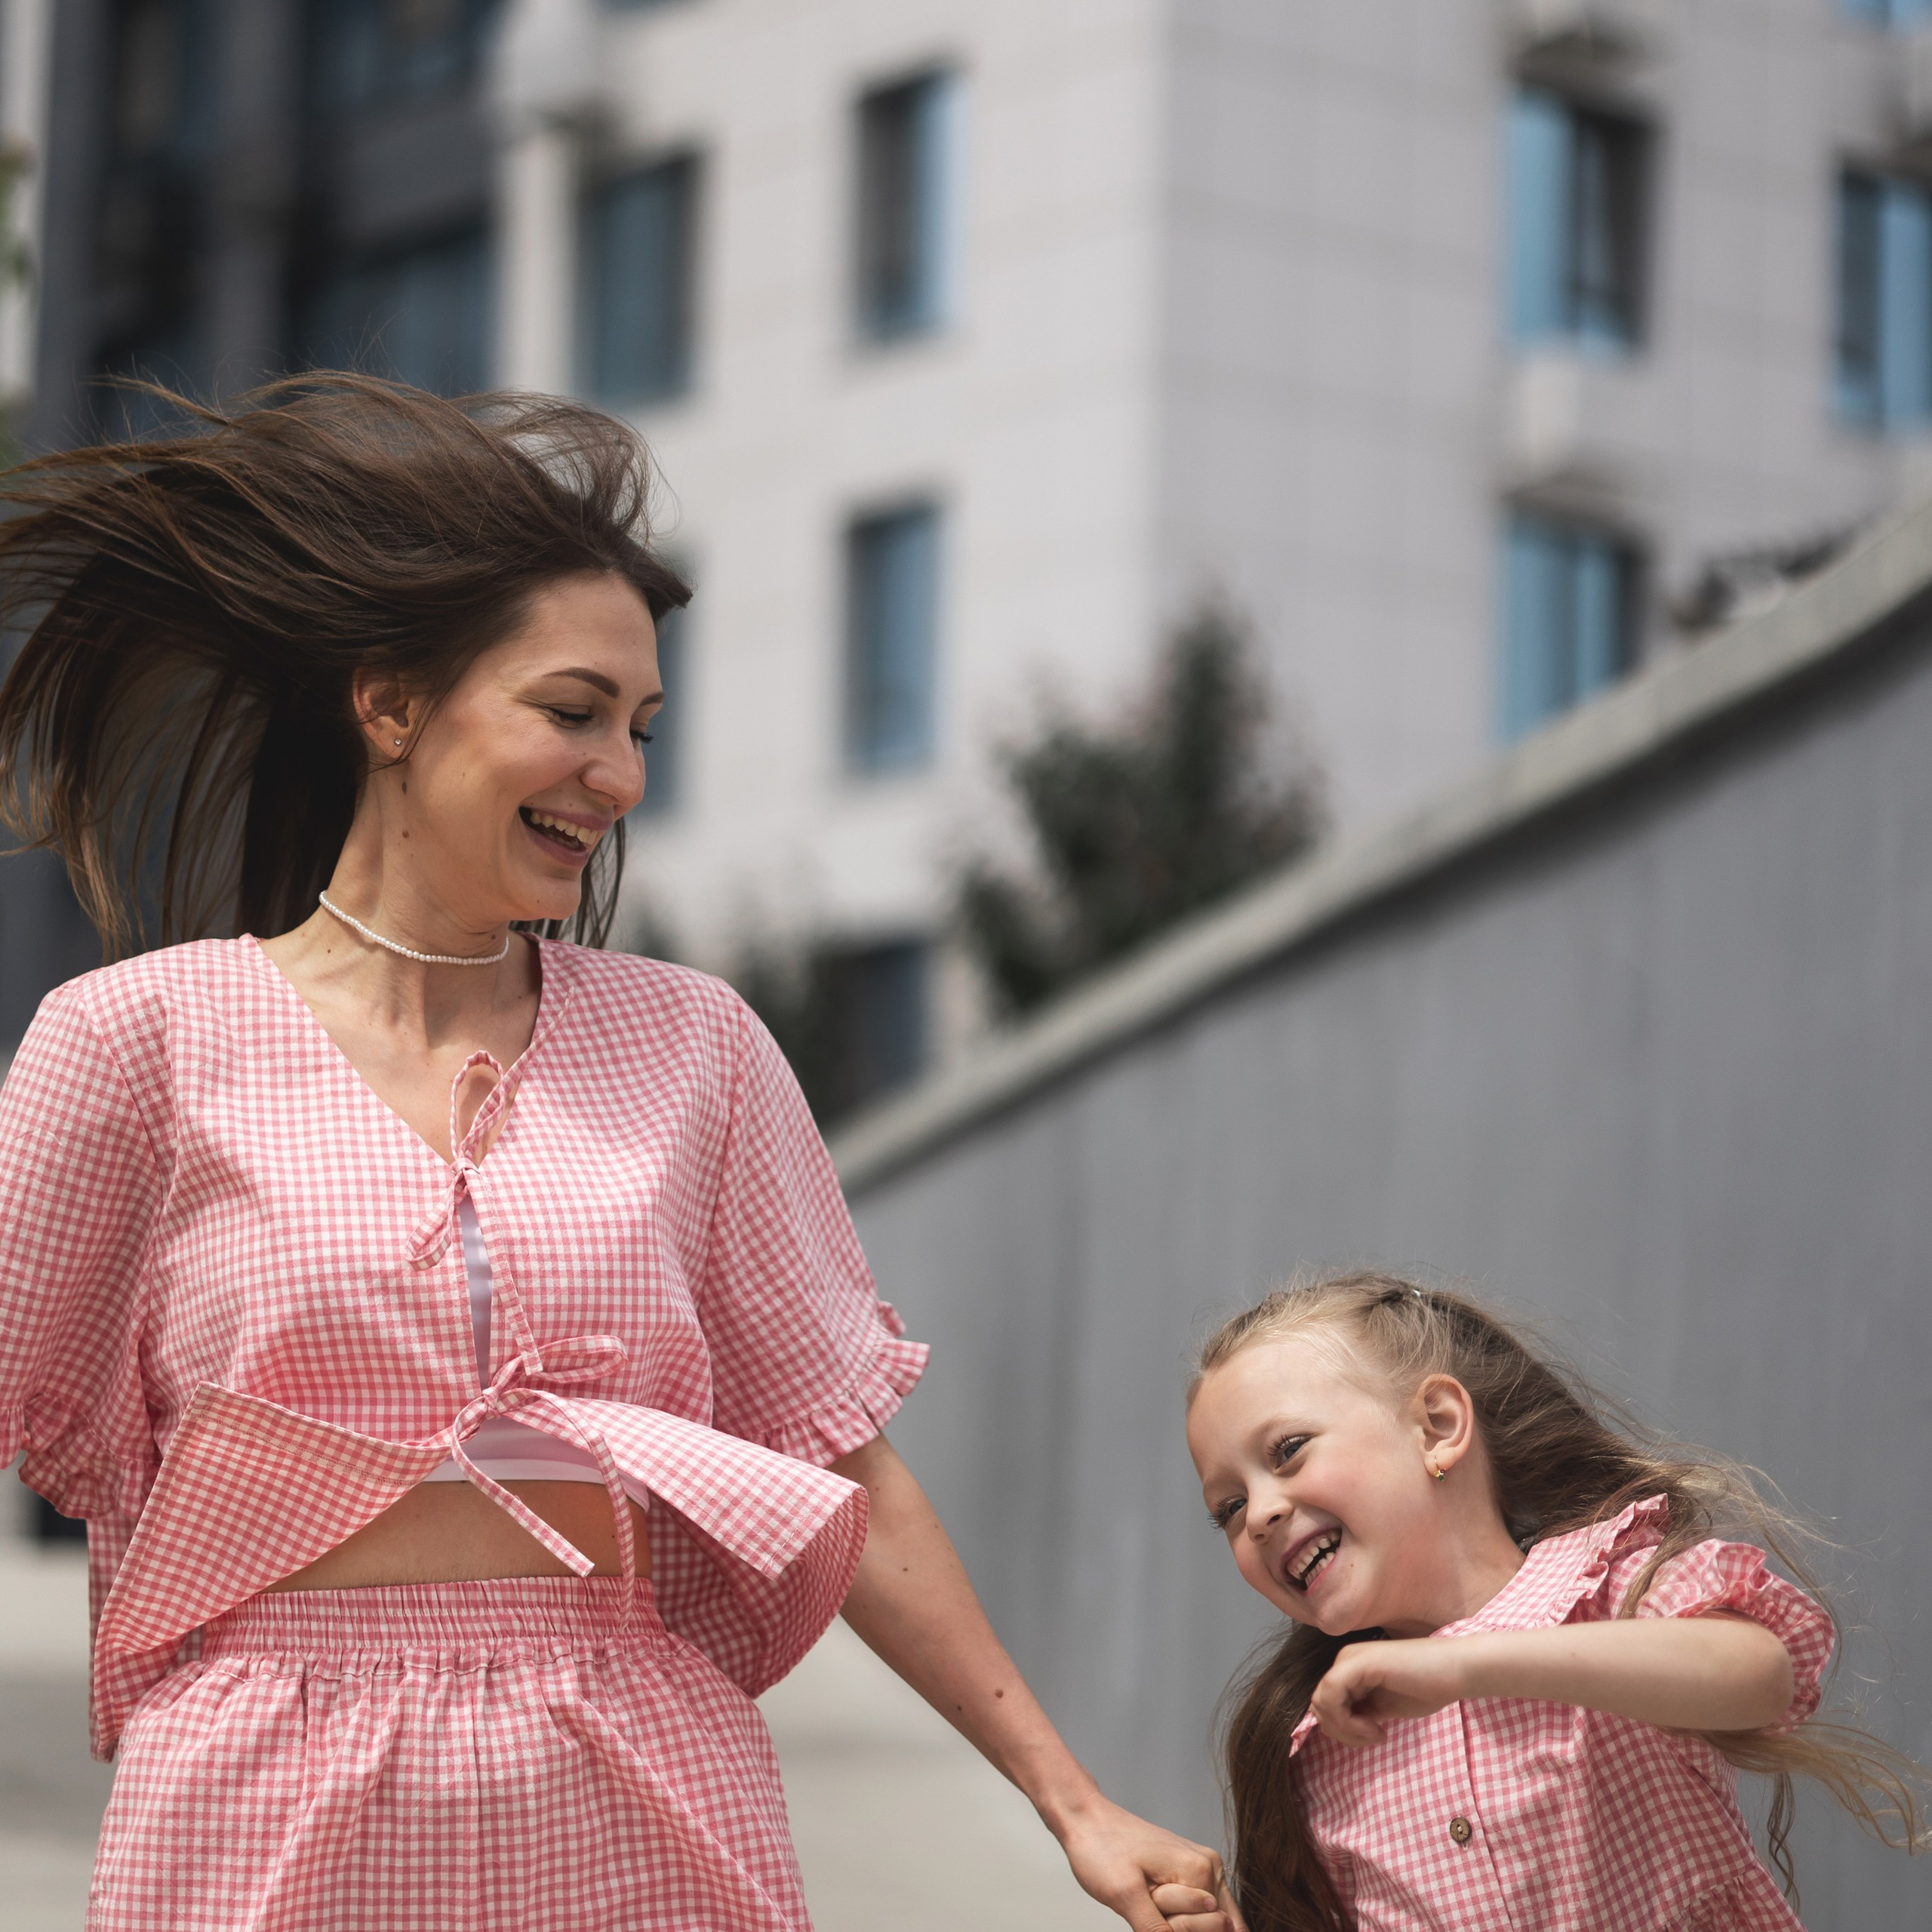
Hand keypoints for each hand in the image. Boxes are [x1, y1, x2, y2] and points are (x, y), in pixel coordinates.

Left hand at [1057, 1793, 1246, 1931]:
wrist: (1086, 1819)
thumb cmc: (1100, 1849)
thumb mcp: (1124, 1896)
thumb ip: (1156, 1930)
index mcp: (1200, 1870)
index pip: (1213, 1928)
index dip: (1177, 1928)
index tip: (1151, 1903)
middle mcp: (1209, 1866)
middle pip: (1213, 1924)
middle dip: (1178, 1923)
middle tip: (1147, 1895)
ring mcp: (1200, 1866)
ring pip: (1204, 1919)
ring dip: (1175, 1917)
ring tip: (1147, 1893)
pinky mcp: (1188, 1870)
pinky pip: (1195, 1908)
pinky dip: (1174, 1911)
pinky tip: (1152, 1895)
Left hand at [1309, 1637, 1470, 1746]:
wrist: (1456, 1670)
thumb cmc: (1427, 1687)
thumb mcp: (1383, 1707)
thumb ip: (1359, 1713)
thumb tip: (1334, 1728)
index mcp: (1351, 1670)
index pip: (1325, 1705)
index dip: (1341, 1729)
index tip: (1371, 1738)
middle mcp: (1345, 1661)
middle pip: (1319, 1706)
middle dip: (1342, 1732)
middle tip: (1372, 1738)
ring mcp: (1350, 1659)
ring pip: (1321, 1703)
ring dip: (1346, 1729)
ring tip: (1375, 1733)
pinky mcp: (1358, 1663)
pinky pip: (1331, 1696)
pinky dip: (1348, 1721)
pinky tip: (1375, 1728)